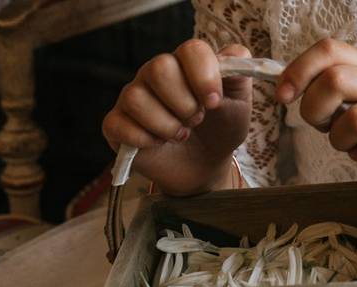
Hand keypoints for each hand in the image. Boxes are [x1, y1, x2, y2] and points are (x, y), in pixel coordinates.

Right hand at [102, 39, 252, 195]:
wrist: (206, 166)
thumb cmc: (220, 130)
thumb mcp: (239, 105)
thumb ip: (239, 76)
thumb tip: (235, 54)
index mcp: (185, 64)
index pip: (191, 50)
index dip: (204, 76)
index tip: (214, 103)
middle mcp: (155, 73)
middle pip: (159, 68)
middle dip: (185, 104)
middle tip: (196, 121)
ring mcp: (133, 96)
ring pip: (137, 98)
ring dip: (167, 126)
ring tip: (181, 135)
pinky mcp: (117, 123)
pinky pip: (120, 125)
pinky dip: (145, 141)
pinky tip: (159, 144)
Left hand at [276, 39, 356, 179]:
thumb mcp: (349, 102)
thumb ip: (323, 89)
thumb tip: (285, 87)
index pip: (330, 50)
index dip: (299, 71)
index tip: (283, 96)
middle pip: (337, 79)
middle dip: (315, 109)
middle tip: (321, 126)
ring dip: (340, 139)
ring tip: (349, 144)